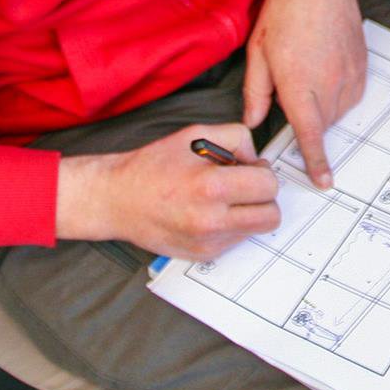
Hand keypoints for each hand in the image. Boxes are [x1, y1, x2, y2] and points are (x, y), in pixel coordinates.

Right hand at [56, 123, 279, 259]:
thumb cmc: (154, 165)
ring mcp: (208, 243)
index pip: (268, 185)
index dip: (262, 172)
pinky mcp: (204, 255)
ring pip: (258, 230)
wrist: (118, 199)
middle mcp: (211, 220)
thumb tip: (258, 161)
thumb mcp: (196, 135)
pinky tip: (211, 211)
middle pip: (271, 215)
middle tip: (244, 185)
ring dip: (251, 212)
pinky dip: (233, 225)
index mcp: (210, 187)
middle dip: (263, 196)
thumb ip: (238, 139)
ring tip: (226, 197)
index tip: (248, 168)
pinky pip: (238, 240)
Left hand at [243, 0, 365, 188]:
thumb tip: (253, 122)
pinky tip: (323, 66)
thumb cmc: (284, 11)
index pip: (309, 134)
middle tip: (289, 84)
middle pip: (321, 123)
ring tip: (307, 68)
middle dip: (306, 117)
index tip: (324, 181)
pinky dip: (337, 91)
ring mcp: (350, 74)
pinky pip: (351, 94)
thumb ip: (255, 92)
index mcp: (299, 84)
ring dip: (322, 104)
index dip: (316, 161)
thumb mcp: (258, 52)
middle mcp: (329, 84)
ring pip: (337, 110)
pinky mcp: (363, 65)